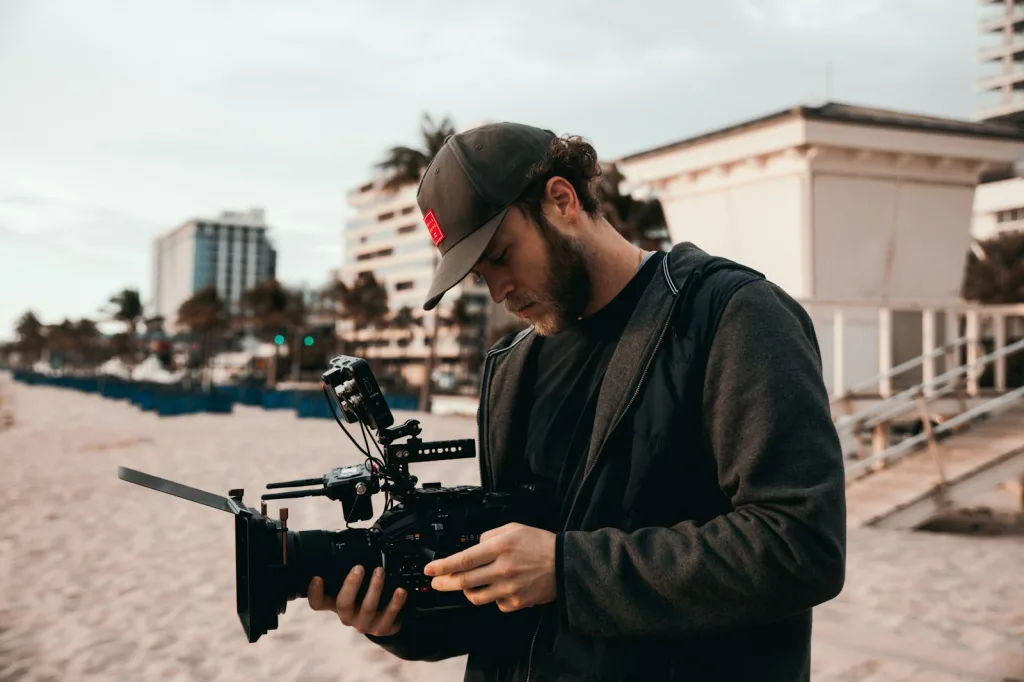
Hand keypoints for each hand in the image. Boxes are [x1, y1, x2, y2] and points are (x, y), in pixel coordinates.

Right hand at [307, 565, 407, 636]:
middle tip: (359, 568)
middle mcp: (348, 615)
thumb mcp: (355, 589)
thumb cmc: (365, 599)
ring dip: (374, 588)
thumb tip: (351, 545)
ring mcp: (364, 624)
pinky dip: (395, 602)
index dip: (314, 593)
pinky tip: (400, 591)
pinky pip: (389, 616)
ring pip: (367, 608)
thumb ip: (348, 573)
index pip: (319, 603)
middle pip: (343, 604)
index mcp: (337, 604)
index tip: (317, 578)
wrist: (386, 621)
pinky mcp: (381, 628)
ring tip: (380, 571)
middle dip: (351, 585)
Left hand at [423, 523, 556, 612]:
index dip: (443, 566)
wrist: (565, 564)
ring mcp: (509, 589)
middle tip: (435, 583)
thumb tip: (473, 546)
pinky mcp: (516, 603)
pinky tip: (498, 588)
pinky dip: (492, 597)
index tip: (430, 569)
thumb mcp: (514, 529)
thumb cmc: (540, 544)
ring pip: (476, 596)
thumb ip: (489, 536)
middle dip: (444, 583)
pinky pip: (495, 603)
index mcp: (500, 548)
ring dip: (467, 591)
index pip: (464, 559)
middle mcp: (502, 569)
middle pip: (464, 581)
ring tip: (467, 584)